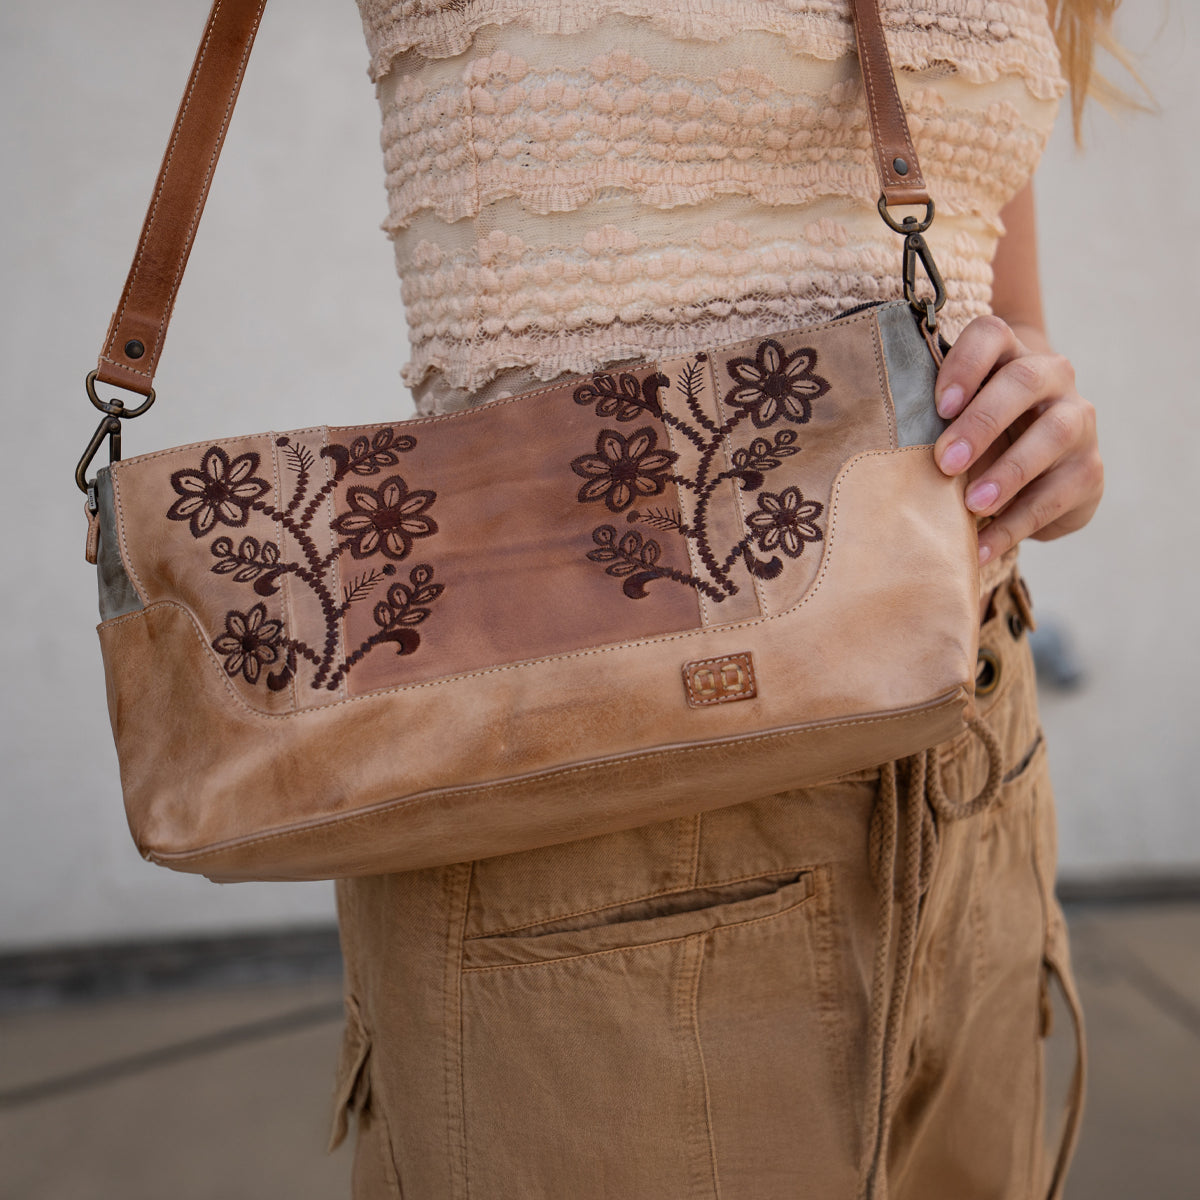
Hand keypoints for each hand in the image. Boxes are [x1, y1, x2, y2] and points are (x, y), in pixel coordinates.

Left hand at [932, 314, 1103, 565]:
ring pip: (1054, 434)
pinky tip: (981, 549)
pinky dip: (1015, 525)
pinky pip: (1057, 496)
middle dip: (982, 422)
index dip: (965, 364)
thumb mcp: (953, 425)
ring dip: (1009, 472)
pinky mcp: (1088, 470)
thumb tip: (877, 451)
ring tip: (973, 506)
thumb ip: (927, 423)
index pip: (992, 335)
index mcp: (1009, 356)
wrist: (1038, 474)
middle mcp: (1051, 378)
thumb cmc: (976, 440)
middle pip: (1023, 381)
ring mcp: (1077, 421)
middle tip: (945, 462)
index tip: (938, 406)